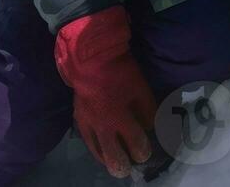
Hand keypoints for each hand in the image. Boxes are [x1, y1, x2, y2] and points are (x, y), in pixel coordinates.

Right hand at [54, 6, 156, 177]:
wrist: (90, 60)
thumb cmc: (120, 72)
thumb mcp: (141, 88)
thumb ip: (147, 109)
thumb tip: (151, 125)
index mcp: (120, 118)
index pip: (135, 143)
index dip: (142, 151)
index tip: (146, 153)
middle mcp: (103, 127)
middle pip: (113, 155)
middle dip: (122, 165)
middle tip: (128, 170)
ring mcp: (88, 125)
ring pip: (97, 152)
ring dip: (107, 160)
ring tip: (114, 166)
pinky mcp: (78, 119)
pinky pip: (87, 140)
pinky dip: (95, 149)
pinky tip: (99, 151)